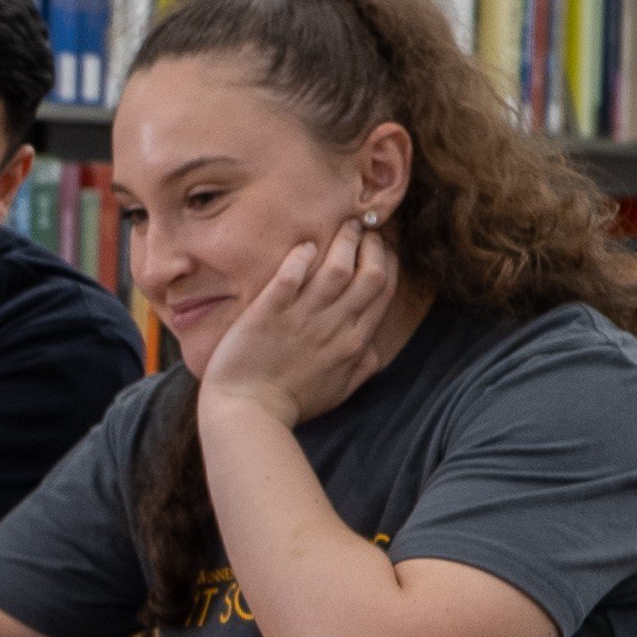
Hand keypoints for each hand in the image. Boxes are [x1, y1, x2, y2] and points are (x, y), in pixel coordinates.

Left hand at [194, 216, 403, 426]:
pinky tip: (305, 245)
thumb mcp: (339, 392)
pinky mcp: (269, 312)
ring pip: (337, 268)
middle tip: (364, 228)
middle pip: (369, 274)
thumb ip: (361, 369)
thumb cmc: (291, 403)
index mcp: (354, 343)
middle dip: (372, 245)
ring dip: (344, 240)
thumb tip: (375, 351)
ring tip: (343, 225)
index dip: (388, 263)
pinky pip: (291, 276)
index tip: (383, 248)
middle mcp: (334, 326)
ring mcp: (302, 318)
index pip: (383, 292)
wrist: (248, 411)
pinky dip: (301, 257)